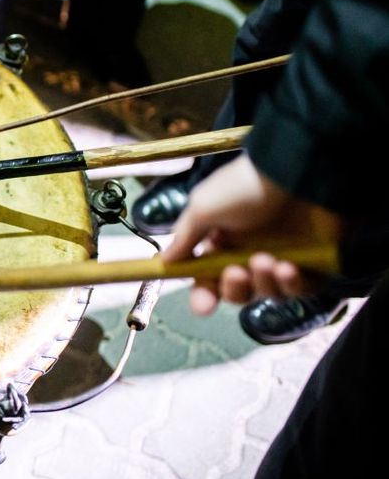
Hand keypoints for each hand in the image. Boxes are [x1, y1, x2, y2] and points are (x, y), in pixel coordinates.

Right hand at [162, 154, 340, 316]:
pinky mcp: (314, 263)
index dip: (204, 295)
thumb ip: (185, 238)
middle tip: (236, 271)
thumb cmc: (245, 187)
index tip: (203, 307)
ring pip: (267, 292)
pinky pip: (301, 289)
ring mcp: (282, 257)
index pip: (207, 278)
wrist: (298, 172)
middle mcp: (250, 251)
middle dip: (234, 289)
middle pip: (237, 291)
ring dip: (263, 282)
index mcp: (222, 240)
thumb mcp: (204, 207)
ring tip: (266, 260)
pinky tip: (288, 267)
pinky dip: (292, 284)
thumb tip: (164, 261)